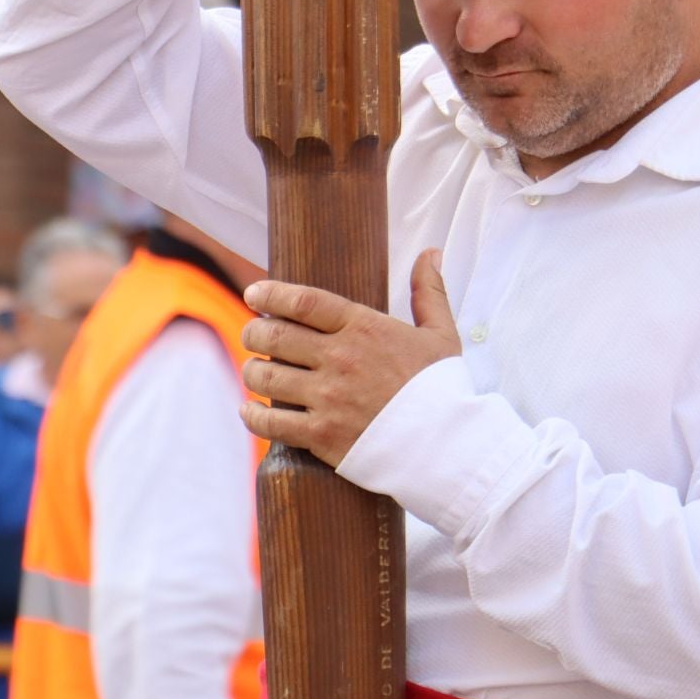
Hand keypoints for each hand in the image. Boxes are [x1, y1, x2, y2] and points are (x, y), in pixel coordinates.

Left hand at [240, 249, 459, 466]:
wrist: (448, 446)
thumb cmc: (443, 389)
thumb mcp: (441, 334)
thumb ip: (428, 292)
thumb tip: (430, 253)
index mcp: (364, 329)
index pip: (303, 301)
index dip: (271, 294)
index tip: (253, 293)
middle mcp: (340, 359)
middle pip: (274, 336)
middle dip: (254, 333)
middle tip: (253, 335)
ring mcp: (328, 398)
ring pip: (266, 377)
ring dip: (252, 372)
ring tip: (255, 371)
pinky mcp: (322, 435)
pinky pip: (271, 422)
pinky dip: (253, 416)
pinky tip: (251, 411)